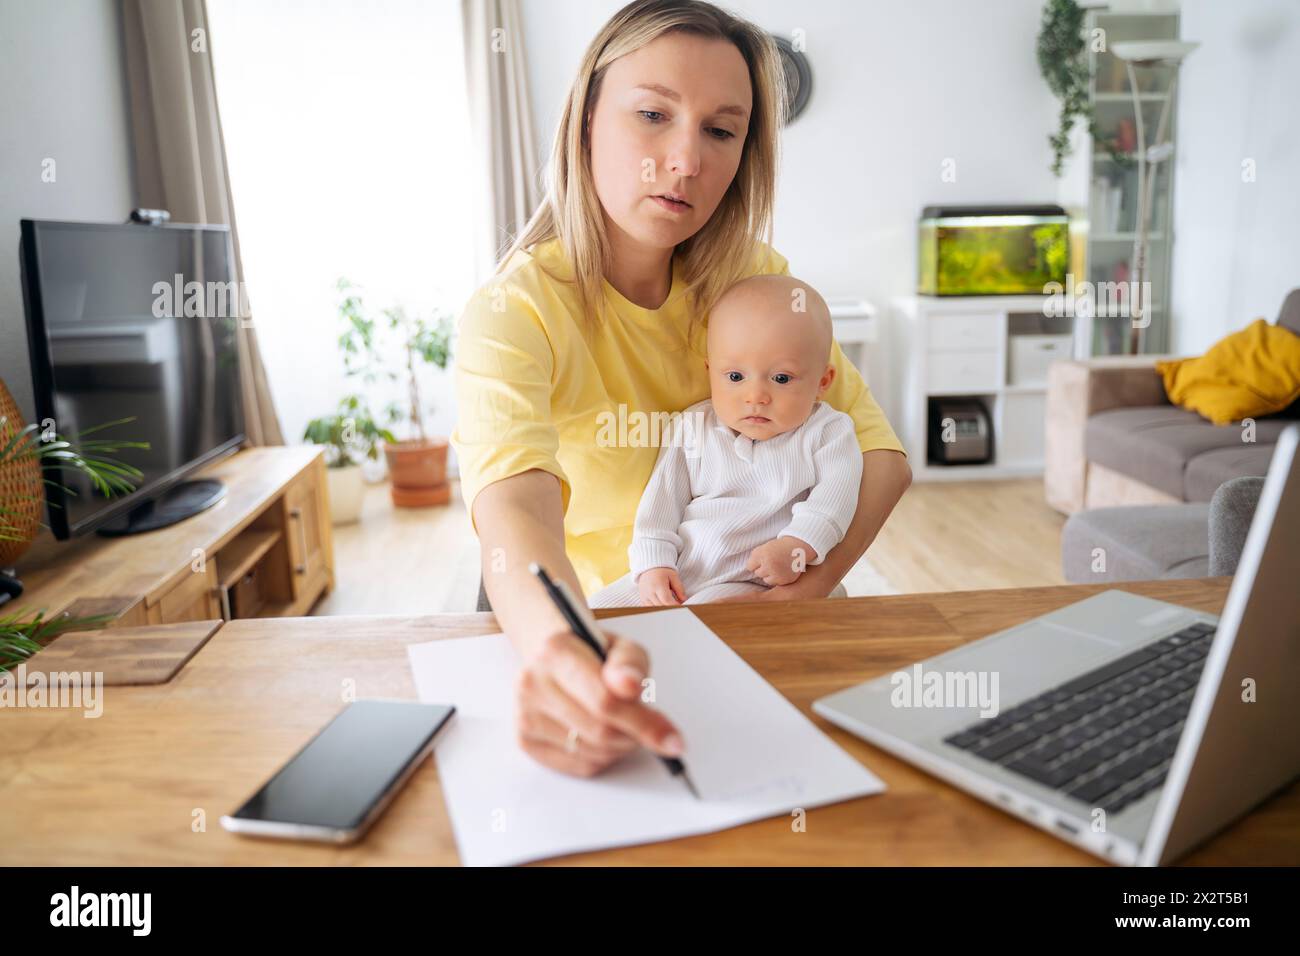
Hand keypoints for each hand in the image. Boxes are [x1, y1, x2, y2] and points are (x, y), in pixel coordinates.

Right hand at [514, 629, 683, 777]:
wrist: (553, 660)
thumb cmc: (591, 654)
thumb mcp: (621, 647)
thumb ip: (631, 664)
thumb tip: (630, 687)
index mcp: (555, 652)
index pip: (605, 700)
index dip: (643, 723)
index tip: (672, 739)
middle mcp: (532, 684)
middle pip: (600, 730)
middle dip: (635, 734)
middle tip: (650, 728)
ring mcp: (525, 715)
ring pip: (592, 752)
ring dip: (620, 747)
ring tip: (623, 725)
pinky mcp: (525, 741)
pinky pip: (579, 766)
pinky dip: (603, 757)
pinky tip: (603, 737)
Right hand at [637, 567, 685, 605]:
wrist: (650, 567)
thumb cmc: (662, 570)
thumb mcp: (673, 576)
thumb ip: (679, 588)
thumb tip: (684, 600)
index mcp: (658, 585)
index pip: (667, 601)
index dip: (675, 606)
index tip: (681, 607)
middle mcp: (650, 592)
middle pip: (661, 606)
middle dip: (670, 608)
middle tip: (677, 607)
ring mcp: (644, 596)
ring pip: (654, 609)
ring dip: (663, 609)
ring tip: (670, 606)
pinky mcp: (642, 599)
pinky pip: (649, 608)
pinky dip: (656, 609)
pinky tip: (662, 606)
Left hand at [745, 536, 813, 585]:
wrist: (797, 548)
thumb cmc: (778, 547)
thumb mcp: (763, 548)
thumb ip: (753, 558)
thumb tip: (748, 570)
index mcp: (763, 555)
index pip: (750, 567)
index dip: (755, 563)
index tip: (763, 558)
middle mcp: (770, 565)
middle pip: (758, 573)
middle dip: (762, 568)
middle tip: (772, 561)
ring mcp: (778, 574)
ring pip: (766, 580)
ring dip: (769, 575)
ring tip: (777, 566)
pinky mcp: (786, 580)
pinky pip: (776, 583)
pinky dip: (778, 578)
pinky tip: (783, 571)